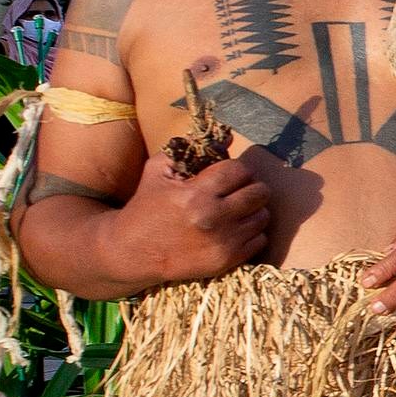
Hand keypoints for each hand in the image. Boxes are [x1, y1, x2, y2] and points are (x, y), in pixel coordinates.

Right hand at [110, 157, 270, 284]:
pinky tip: (233, 229)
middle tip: (238, 190)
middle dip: (251, 187)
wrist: (132, 252)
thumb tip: (227, 136)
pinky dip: (251, 233)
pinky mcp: (227, 260)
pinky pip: (260, 240)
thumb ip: (188, 149)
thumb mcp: (157, 171)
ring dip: (253, 210)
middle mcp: (213, 217)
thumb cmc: (145, 207)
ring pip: (263, 216)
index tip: (229, 175)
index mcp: (196, 194)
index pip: (240, 170)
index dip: (237, 169)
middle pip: (259, 192)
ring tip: (235, 210)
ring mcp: (223, 241)